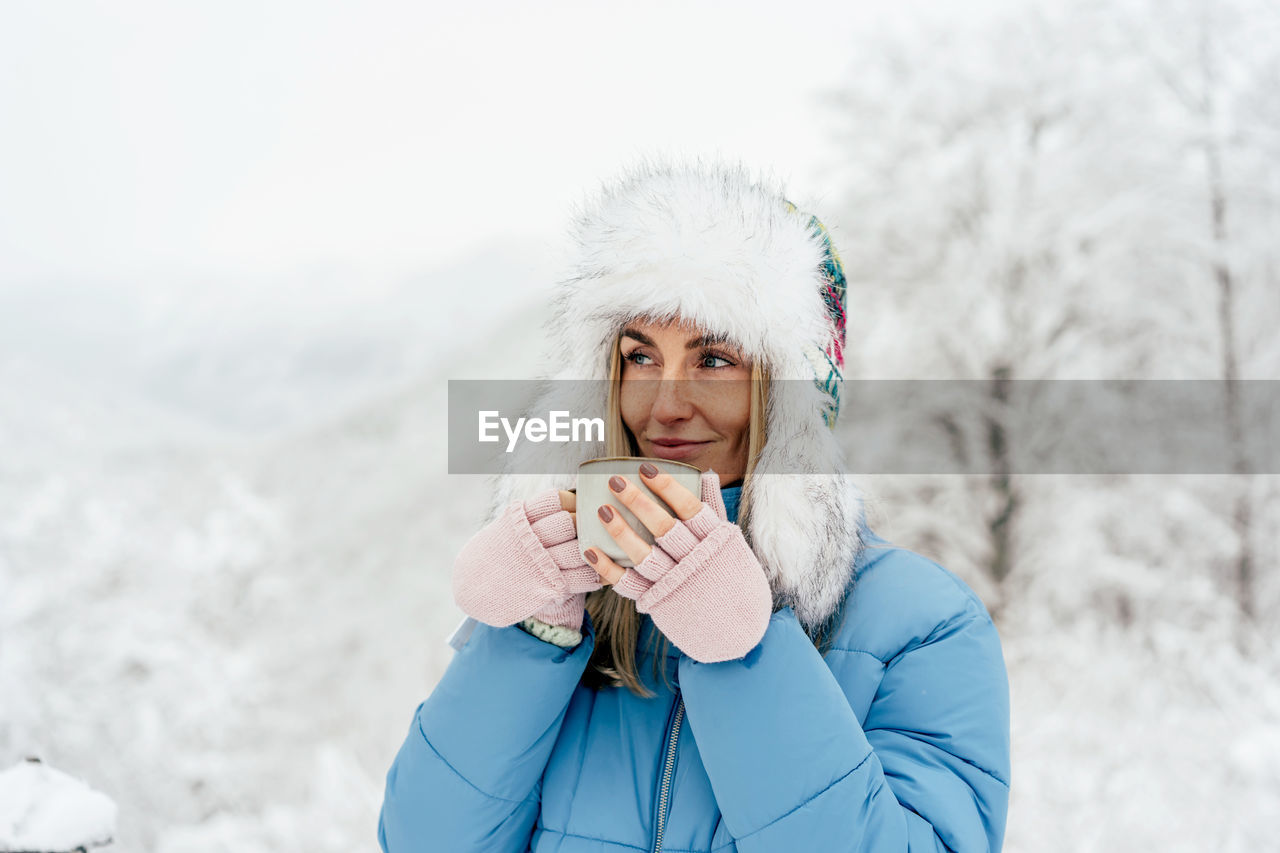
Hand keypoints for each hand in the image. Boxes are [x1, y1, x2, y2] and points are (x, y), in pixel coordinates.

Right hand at [452, 487, 602, 632]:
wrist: (472, 590)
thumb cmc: (494, 555)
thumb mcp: (504, 528)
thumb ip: (529, 517)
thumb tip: (565, 502)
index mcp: (517, 520)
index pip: (555, 500)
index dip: (573, 501)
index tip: (579, 506)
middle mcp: (528, 539)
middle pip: (570, 523)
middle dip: (585, 525)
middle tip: (594, 529)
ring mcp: (537, 564)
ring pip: (578, 550)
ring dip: (593, 551)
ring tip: (601, 551)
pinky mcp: (545, 587)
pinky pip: (579, 578)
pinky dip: (592, 576)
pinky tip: (596, 574)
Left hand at [584, 468, 772, 662]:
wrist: (736, 627)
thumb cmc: (728, 574)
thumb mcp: (728, 541)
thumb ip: (714, 509)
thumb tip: (706, 474)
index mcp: (715, 541)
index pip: (690, 509)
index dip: (667, 487)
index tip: (646, 468)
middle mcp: (696, 562)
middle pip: (665, 529)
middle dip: (639, 503)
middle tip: (615, 482)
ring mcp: (676, 584)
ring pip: (645, 557)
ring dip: (621, 533)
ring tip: (601, 511)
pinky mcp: (659, 602)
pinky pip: (630, 585)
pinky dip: (608, 569)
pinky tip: (590, 550)